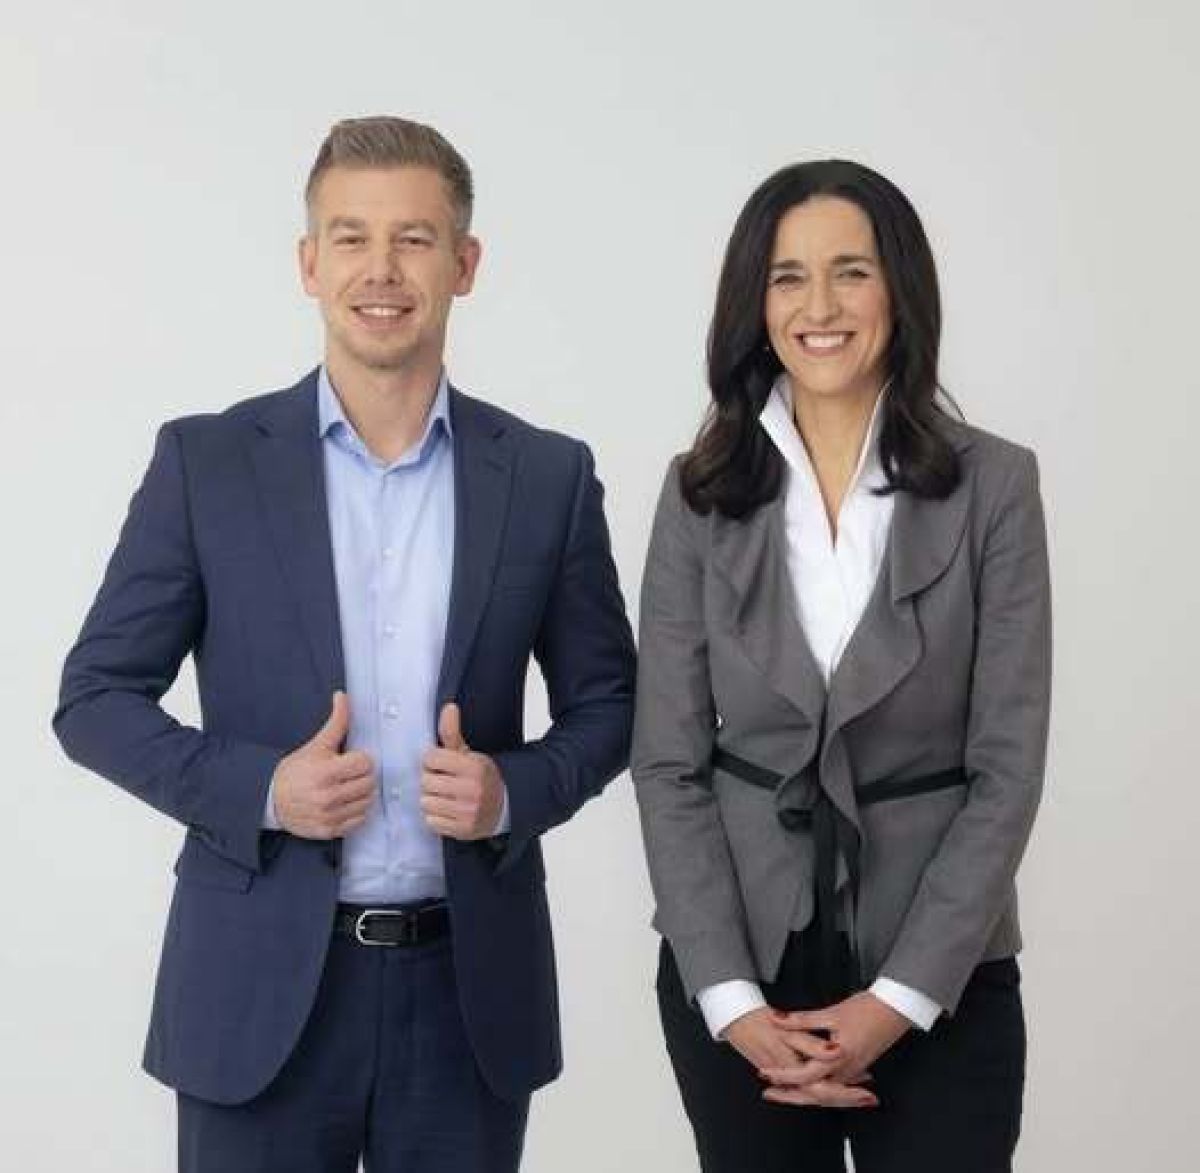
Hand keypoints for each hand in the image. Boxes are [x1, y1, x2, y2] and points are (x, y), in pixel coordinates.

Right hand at [271, 692, 375, 838]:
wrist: (272, 800)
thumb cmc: (295, 771)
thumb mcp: (316, 745)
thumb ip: (336, 723)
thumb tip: (343, 697)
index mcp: (325, 773)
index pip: (365, 763)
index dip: (361, 759)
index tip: (351, 759)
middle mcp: (327, 797)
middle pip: (369, 783)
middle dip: (363, 775)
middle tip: (350, 773)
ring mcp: (329, 816)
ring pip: (367, 802)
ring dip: (362, 793)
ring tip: (348, 787)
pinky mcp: (329, 831)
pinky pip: (359, 820)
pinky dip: (356, 811)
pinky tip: (345, 802)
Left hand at [420, 703, 505, 839]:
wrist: (504, 806)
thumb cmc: (480, 777)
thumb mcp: (468, 753)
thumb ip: (452, 732)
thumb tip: (448, 707)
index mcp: (473, 767)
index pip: (431, 759)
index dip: (431, 761)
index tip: (439, 764)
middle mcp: (472, 789)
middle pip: (425, 782)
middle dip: (430, 780)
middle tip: (442, 781)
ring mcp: (467, 812)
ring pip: (425, 802)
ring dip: (431, 799)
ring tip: (444, 796)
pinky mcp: (463, 830)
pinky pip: (431, 821)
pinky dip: (435, 816)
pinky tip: (447, 810)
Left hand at [722, 1007, 876, 1109]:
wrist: (897, 1009)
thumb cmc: (869, 1009)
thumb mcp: (831, 1012)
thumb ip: (801, 1019)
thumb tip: (775, 1019)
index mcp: (838, 1058)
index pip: (804, 1075)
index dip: (782, 1075)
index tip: (764, 1073)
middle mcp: (846, 1070)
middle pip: (813, 1093)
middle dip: (790, 1096)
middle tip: (768, 1093)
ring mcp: (853, 1071)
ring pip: (824, 1092)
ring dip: (803, 1093)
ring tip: (783, 1090)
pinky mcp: (857, 1067)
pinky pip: (834, 1085)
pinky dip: (818, 1087)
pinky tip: (809, 1083)